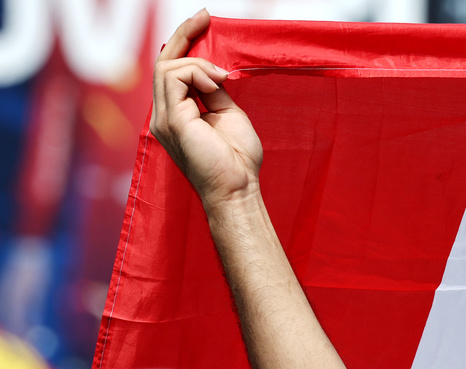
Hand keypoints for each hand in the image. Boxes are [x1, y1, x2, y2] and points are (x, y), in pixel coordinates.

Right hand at [150, 10, 262, 207]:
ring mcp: (163, 118)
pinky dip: (198, 73)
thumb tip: (213, 70)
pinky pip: (175, 77)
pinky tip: (217, 85)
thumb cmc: (237, 161)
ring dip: (198, 64)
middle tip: (204, 16)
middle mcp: (163, 115)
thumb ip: (215, 91)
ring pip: (168, 67)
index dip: (183, 43)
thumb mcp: (228, 115)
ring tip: (222, 79)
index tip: (203, 21)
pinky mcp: (172, 121)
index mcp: (175, 114)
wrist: (238, 190)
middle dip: (183, 35)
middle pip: (163, 62)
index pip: (170, 71)